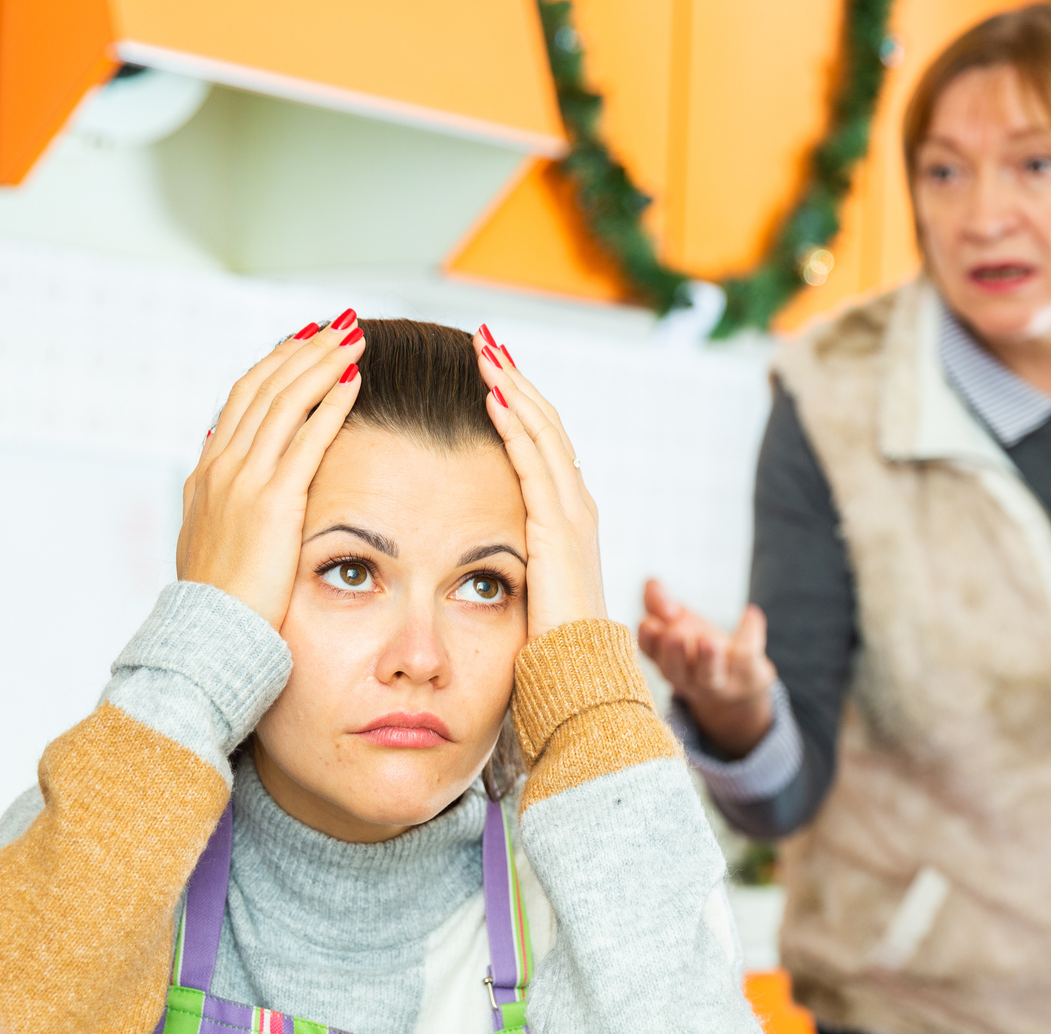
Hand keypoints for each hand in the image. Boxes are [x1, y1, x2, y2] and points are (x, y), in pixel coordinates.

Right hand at [176, 315, 365, 628]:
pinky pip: (306, 440)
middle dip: (304, 351)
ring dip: (321, 364)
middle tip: (339, 324)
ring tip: (353, 339)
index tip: (304, 341)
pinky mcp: (272, 503)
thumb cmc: (220, 602)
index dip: (276, 365)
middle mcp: (222, 468)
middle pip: (266, 388)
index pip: (243, 399)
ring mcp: (244, 482)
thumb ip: (220, 499)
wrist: (209, 637)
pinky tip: (353, 382)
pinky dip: (330, 404)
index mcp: (208, 473)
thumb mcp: (210, 540)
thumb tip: (224, 465)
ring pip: (285, 402)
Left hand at [473, 327, 606, 637]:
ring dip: (514, 387)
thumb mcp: (525, 589)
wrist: (578, 677)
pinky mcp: (560, 527)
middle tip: (485, 340)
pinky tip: (494, 395)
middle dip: (515, 379)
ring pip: (544, 431)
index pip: (542, 445)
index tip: (489, 371)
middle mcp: (576, 506)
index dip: (518, 404)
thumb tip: (473, 552)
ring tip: (486, 350)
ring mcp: (572, 513)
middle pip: (546, 424)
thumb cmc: (547, 645)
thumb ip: (508, 559)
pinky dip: (516, 424)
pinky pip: (536, 462)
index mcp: (566, 518)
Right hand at [637, 580, 776, 757]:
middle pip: (674, 671)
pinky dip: (749, 632)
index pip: (649, 652)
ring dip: (708, 659)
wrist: (740, 681)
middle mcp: (686, 676)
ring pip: (709, 676)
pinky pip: (747, 656)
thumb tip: (652, 584)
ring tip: (708, 641)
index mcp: (665, 660)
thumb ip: (658, 601)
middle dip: (674, 654)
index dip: (648, 637)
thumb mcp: (676, 621)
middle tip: (674, 636)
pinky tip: (749, 613)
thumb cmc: (698, 647)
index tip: (651, 622)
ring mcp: (717, 680)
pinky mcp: (746, 675)